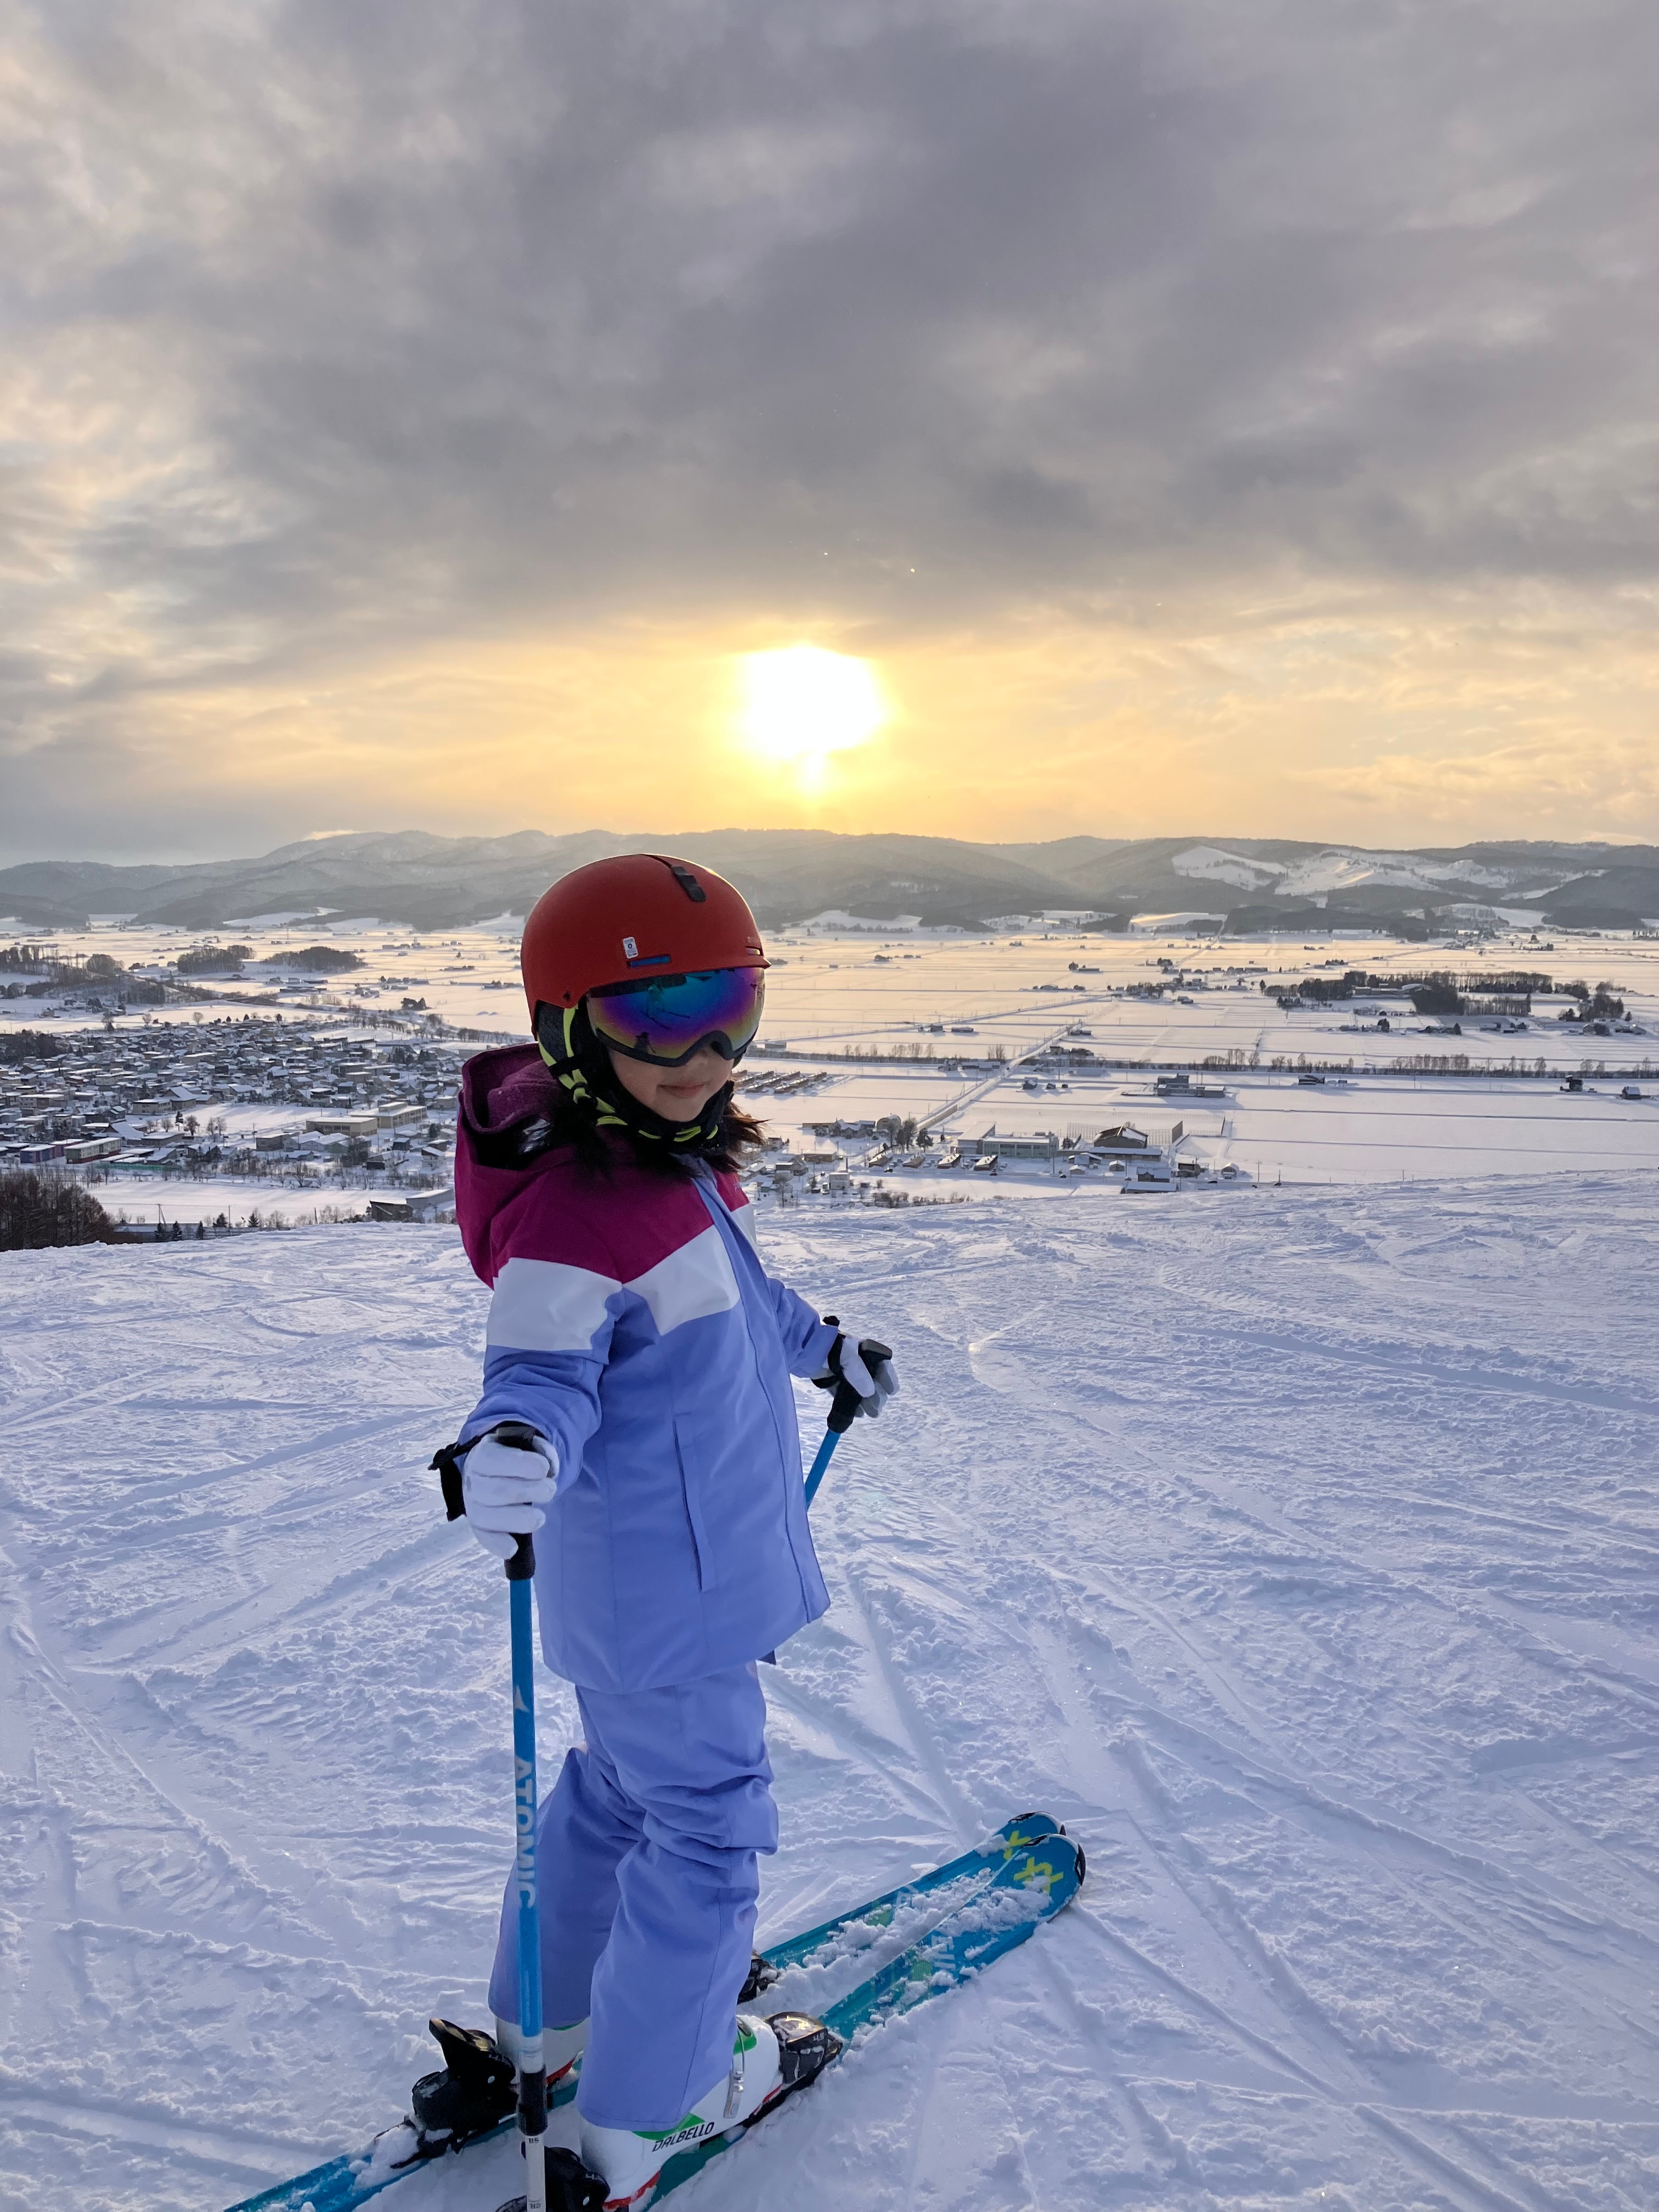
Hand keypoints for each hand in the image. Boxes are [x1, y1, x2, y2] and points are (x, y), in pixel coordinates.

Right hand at [461, 1428, 558, 1560]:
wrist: (493, 1472)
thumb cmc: (515, 1458)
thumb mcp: (527, 1446)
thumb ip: (542, 1452)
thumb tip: (551, 1469)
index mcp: (483, 1456)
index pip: (495, 1460)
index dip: (523, 1465)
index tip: (544, 1469)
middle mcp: (472, 1481)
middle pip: (498, 1491)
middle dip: (530, 1492)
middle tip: (550, 1490)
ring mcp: (472, 1506)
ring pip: (490, 1516)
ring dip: (521, 1519)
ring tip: (541, 1517)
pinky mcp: (478, 1526)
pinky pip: (483, 1537)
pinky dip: (497, 1545)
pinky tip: (512, 1548)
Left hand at [814, 1330, 898, 1418]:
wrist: (804, 1349)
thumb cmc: (830, 1348)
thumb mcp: (849, 1357)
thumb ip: (860, 1374)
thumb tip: (870, 1392)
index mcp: (864, 1352)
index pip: (882, 1365)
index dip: (888, 1378)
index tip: (891, 1392)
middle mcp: (857, 1363)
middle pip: (873, 1381)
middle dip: (877, 1396)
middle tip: (875, 1409)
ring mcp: (844, 1373)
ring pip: (860, 1391)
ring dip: (866, 1403)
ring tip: (869, 1413)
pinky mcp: (832, 1381)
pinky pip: (845, 1395)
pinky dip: (851, 1405)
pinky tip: (857, 1413)